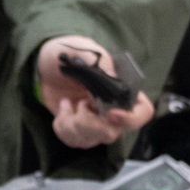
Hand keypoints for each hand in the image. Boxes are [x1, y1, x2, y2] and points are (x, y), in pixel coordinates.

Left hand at [37, 35, 154, 149]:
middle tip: (80, 103)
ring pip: (91, 140)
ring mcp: (97, 123)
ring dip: (72, 123)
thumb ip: (99, 62)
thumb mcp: (83, 50)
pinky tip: (64, 108)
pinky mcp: (79, 129)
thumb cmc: (71, 52)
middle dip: (89, 123)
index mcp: (124, 90)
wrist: (47, 63)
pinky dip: (62, 126)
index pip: (143, 113)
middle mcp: (115, 110)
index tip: (109, 113)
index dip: (130, 118)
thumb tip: (112, 76)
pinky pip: (74, 140)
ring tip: (68, 103)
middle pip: (112, 132)